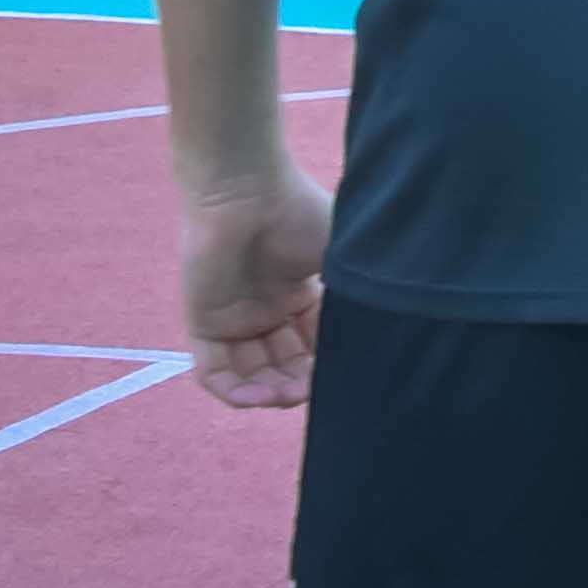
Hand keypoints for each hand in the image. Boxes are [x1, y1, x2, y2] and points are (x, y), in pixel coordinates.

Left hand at [179, 165, 330, 406]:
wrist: (246, 191)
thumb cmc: (297, 213)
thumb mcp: (337, 258)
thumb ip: (352, 297)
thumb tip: (382, 335)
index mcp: (298, 294)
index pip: (314, 345)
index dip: (327, 365)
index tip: (342, 373)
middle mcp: (266, 310)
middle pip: (283, 365)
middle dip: (299, 385)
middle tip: (311, 391)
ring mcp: (234, 318)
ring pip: (250, 374)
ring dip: (269, 393)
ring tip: (285, 396)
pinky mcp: (204, 323)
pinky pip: (214, 371)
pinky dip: (233, 391)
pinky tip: (256, 397)